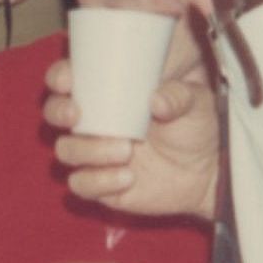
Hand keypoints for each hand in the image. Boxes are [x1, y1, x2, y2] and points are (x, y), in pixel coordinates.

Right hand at [43, 57, 218, 219]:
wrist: (208, 170)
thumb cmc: (195, 126)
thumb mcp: (196, 102)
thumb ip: (178, 96)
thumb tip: (156, 101)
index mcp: (107, 94)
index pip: (68, 79)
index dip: (60, 78)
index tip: (69, 81)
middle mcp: (92, 122)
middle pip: (54, 113)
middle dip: (59, 112)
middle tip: (78, 115)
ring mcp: (93, 153)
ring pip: (65, 150)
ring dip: (89, 150)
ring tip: (126, 150)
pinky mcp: (99, 184)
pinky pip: (81, 184)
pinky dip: (99, 181)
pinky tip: (127, 177)